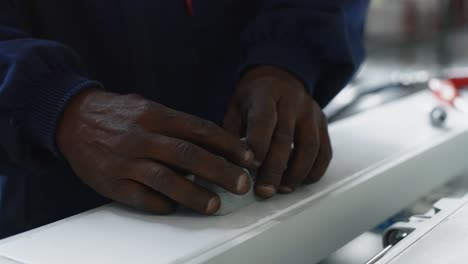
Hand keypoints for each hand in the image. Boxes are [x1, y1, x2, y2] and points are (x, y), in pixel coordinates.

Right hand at [57, 90, 254, 214]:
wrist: (72, 119)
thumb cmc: (118, 114)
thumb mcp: (148, 108)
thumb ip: (177, 125)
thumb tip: (214, 144)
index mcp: (156, 115)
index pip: (200, 129)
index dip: (227, 144)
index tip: (246, 157)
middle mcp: (144, 137)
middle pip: (189, 155)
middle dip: (220, 170)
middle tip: (242, 183)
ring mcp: (127, 161)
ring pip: (167, 179)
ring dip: (195, 194)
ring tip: (215, 204)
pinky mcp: (112, 182)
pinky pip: (141, 197)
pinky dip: (161, 204)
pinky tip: (175, 207)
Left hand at [224, 65, 331, 197]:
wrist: (278, 79)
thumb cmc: (253, 99)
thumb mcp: (235, 107)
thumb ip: (231, 133)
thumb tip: (228, 164)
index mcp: (265, 94)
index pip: (264, 120)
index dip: (259, 146)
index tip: (251, 167)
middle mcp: (292, 100)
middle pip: (285, 138)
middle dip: (274, 169)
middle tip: (264, 190)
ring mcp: (311, 111)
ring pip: (309, 146)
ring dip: (297, 173)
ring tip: (283, 189)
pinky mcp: (323, 123)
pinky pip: (325, 150)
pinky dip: (315, 170)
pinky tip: (302, 181)